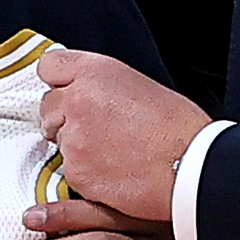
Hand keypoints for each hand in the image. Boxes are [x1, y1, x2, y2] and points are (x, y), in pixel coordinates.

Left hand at [36, 47, 205, 227]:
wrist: (191, 168)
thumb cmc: (180, 130)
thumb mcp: (141, 86)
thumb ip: (104, 85)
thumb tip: (88, 91)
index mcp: (96, 71)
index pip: (50, 66)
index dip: (59, 82)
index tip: (66, 91)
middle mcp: (78, 99)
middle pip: (48, 106)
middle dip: (64, 118)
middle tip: (96, 130)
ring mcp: (73, 137)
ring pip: (57, 140)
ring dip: (76, 146)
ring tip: (112, 153)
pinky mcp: (75, 170)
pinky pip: (69, 170)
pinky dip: (85, 173)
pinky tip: (113, 172)